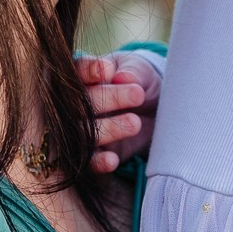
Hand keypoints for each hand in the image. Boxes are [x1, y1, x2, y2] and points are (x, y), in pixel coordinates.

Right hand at [76, 53, 160, 174]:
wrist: (157, 111)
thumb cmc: (143, 82)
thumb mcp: (142, 72)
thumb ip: (133, 72)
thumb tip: (122, 77)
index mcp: (83, 74)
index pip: (79, 70)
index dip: (90, 71)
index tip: (108, 71)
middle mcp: (75, 103)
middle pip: (82, 101)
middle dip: (109, 98)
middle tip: (138, 95)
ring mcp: (80, 130)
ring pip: (83, 131)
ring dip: (108, 129)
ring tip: (135, 123)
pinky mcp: (92, 154)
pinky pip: (88, 160)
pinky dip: (98, 161)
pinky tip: (112, 160)